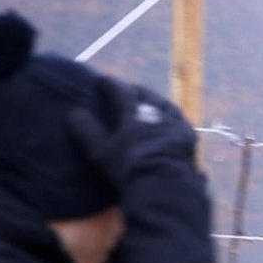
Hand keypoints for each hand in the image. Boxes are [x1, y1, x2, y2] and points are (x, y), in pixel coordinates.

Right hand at [67, 78, 196, 188]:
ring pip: (165, 104)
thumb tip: (74, 112)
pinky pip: (180, 120)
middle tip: (128, 89)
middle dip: (134, 89)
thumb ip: (87, 130)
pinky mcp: (188, 135)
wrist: (163, 182)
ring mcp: (174, 122)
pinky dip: (172, 117)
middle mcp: (155, 111)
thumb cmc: (128, 166)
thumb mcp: (101, 150)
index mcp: (133, 112)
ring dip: (155, 100)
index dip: (110, 84)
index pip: (120, 90)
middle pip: (145, 94)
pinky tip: (172, 119)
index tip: (103, 80)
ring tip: (151, 101)